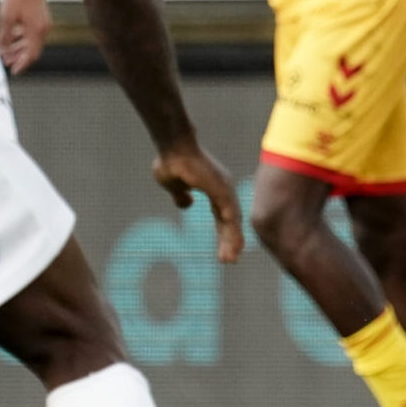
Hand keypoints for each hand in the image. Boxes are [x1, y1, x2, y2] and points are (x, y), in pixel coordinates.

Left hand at [0, 0, 51, 73]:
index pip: (32, 54)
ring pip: (31, 41)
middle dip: (18, 57)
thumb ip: (6, 36)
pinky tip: (10, 38)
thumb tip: (3, 49)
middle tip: (5, 62)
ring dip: (19, 47)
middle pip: (32, 49)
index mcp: (37, 31)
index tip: (13, 71)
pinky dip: (21, 37)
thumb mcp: (7, 18)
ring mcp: (43, 23)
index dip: (23, 64)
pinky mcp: (40, 17)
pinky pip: (31, 32)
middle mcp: (43, 28)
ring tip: (5, 52)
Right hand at [152, 143, 244, 262]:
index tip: (224, 252)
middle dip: (230, 241)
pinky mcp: (220, 188)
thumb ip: (181, 195)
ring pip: (232, 220)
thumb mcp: (174, 185)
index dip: (223, 233)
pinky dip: (232, 229)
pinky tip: (234, 244)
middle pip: (230, 221)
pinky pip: (230, 213)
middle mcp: (223, 189)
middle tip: (230, 261)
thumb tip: (186, 205)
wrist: (172, 146)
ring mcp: (224, 188)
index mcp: (214, 189)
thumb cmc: (171, 161)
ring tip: (230, 259)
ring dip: (232, 240)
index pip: (222, 216)